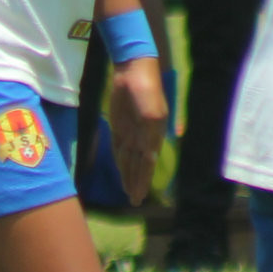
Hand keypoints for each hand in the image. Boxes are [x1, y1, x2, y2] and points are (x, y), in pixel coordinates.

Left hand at [106, 57, 168, 205]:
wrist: (134, 70)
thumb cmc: (147, 90)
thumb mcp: (151, 112)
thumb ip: (149, 134)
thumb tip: (149, 157)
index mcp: (153, 135)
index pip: (147, 165)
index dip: (142, 181)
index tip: (139, 197)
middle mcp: (143, 137)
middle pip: (138, 166)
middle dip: (136, 183)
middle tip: (135, 201)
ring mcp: (131, 132)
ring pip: (128, 160)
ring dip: (128, 176)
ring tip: (129, 192)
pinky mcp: (119, 126)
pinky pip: (119, 148)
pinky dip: (120, 162)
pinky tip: (121, 171)